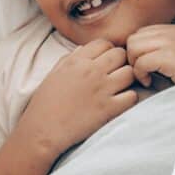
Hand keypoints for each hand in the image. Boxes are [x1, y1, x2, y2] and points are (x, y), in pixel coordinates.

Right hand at [18, 39, 135, 154]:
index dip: (107, 51)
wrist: (42, 131)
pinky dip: (129, 99)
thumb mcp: (53, 75)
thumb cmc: (44, 104)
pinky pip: (132, 96)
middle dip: (119, 63)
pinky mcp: (109, 108)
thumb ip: (69, 59)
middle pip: (120, 54)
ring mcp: (102, 89)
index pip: (104, 43)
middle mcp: (91, 71)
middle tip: (114, 75)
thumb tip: (83, 50)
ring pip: (130, 73)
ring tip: (119, 89)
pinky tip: (119, 103)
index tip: (104, 62)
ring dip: (126, 80)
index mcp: (76, 61)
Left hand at [126, 24, 174, 87]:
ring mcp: (171, 41)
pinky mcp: (170, 55)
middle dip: (132, 58)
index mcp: (173, 30)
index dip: (137, 51)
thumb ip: (158, 51)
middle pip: (133, 38)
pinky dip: (141, 74)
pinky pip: (141, 62)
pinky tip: (151, 82)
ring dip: (135, 65)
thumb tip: (131, 58)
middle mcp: (171, 32)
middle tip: (143, 73)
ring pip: (134, 47)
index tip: (144, 67)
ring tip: (148, 77)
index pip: (140, 33)